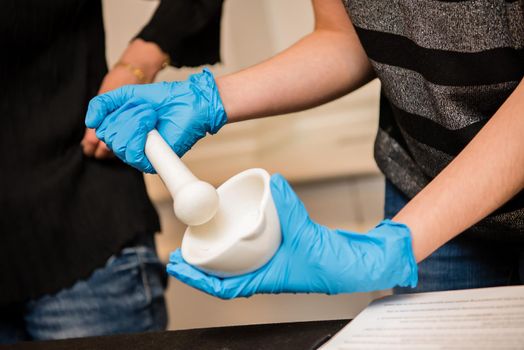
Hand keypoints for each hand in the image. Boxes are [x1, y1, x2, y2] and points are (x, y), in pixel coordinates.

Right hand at [82, 38, 167, 158]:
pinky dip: (141, 135)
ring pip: (118, 145)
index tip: (135, 104)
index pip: (101, 128)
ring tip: (151, 117)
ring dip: (135, 123)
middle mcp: (128, 144)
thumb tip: (90, 123)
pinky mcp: (151, 162)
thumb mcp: (127, 94)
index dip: (116, 112)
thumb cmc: (163, 100)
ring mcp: (139, 154)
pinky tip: (152, 128)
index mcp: (121, 130)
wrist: (188, 103)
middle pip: (108, 136)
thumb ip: (102, 104)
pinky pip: (133, 155)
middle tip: (146, 111)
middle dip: (127, 117)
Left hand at [167, 174, 417, 298]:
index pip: (222, 286)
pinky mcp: (274, 252)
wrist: (350, 264)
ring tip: (196, 238)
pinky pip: (247, 250)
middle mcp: (262, 273)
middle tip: (177, 251)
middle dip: (197, 266)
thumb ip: (290, 207)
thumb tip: (273, 183)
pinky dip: (233, 241)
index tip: (176, 265)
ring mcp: (267, 263)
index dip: (196, 278)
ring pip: (232, 263)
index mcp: (265, 279)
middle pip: (220, 275)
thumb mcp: (307, 234)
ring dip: (212, 254)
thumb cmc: (330, 264)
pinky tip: (227, 227)